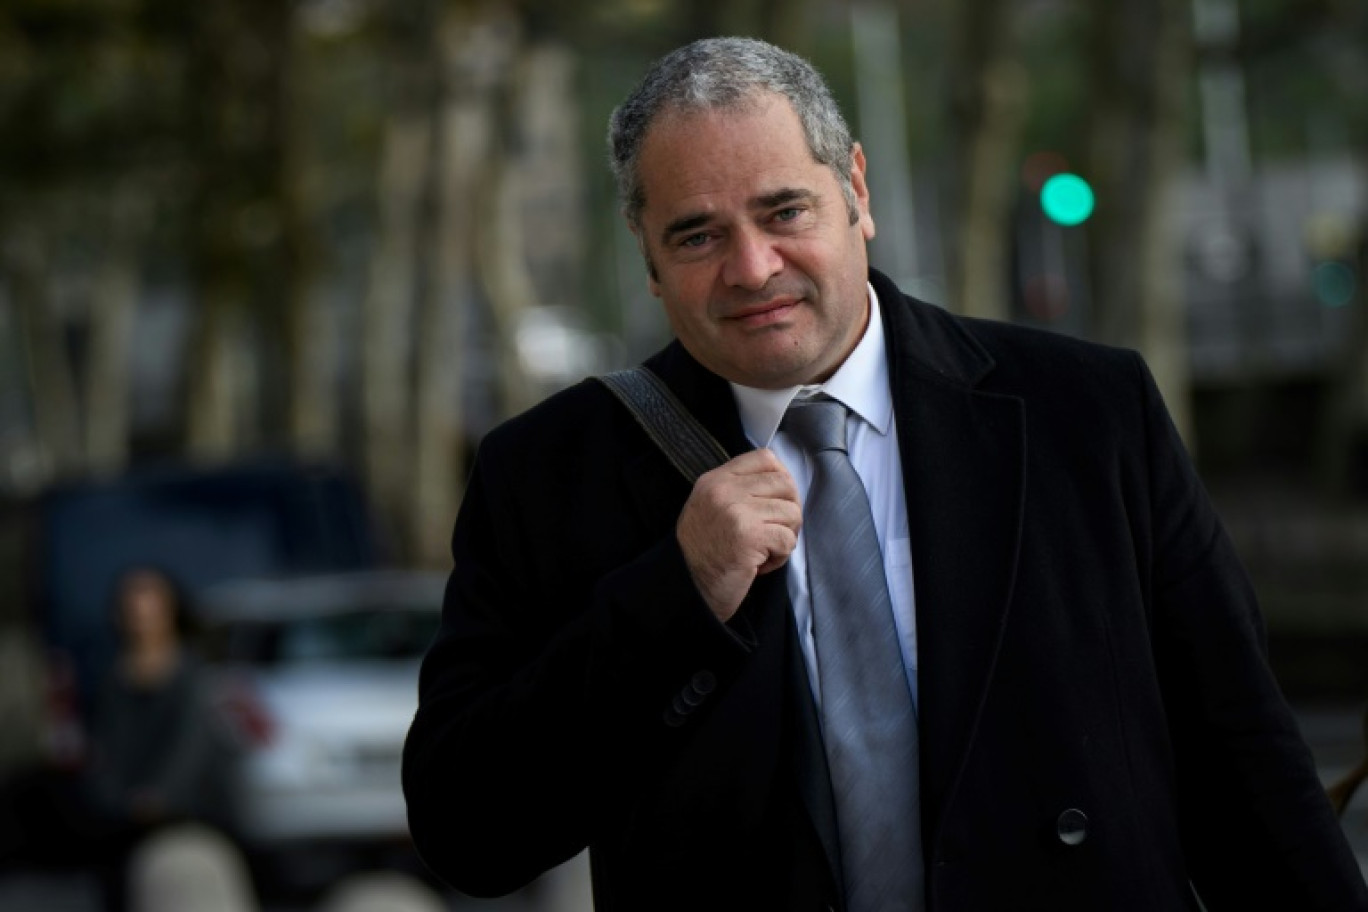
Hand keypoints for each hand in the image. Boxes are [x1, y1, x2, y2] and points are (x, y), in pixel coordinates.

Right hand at [677, 448, 800, 622]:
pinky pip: (787, 539)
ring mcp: (737, 512)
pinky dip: (781, 556)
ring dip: (785, 537)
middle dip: (789, 510)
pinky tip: (761, 564)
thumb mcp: (710, 507)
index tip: (777, 501)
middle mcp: (725, 490)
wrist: (686, 586)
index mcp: (716, 480)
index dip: (781, 479)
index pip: (765, 458)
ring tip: (764, 551)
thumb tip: (781, 483)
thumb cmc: (702, 552)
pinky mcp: (749, 537)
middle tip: (776, 532)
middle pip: (785, 484)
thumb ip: (739, 490)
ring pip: (791, 512)